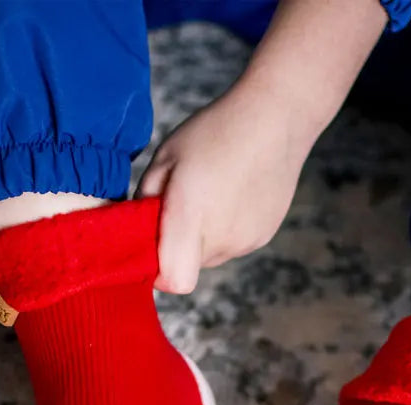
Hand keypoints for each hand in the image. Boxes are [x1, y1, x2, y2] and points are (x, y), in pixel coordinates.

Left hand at [137, 81, 312, 292]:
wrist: (275, 118)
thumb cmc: (214, 132)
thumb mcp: (165, 158)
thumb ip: (145, 201)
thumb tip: (136, 230)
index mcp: (191, 217)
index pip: (173, 279)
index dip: (158, 272)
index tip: (153, 245)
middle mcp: (221, 238)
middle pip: (187, 266)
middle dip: (177, 244)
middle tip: (182, 203)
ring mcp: (245, 241)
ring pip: (209, 256)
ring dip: (202, 236)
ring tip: (212, 194)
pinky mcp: (263, 237)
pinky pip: (233, 245)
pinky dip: (226, 229)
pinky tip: (233, 195)